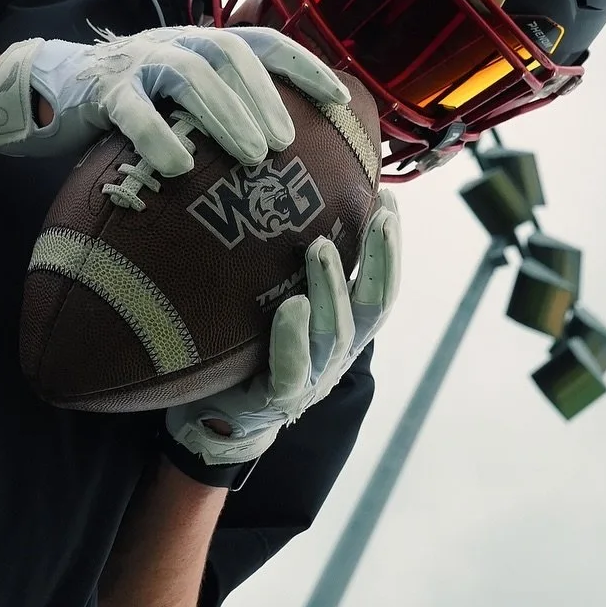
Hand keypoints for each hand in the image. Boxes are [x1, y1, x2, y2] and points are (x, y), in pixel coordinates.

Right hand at [0, 26, 348, 176]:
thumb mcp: (182, 100)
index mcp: (200, 45)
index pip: (261, 43)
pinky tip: (180, 166)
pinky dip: (158, 135)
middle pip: (229, 54)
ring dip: (226, 114)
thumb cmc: (134, 106)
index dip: (303, 66)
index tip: (341, 99)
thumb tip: (289, 157)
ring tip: (253, 156)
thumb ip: (224, 111)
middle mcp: (174, 44)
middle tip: (287, 143)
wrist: (53, 89)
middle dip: (264, 97)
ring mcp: (137, 63)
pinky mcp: (101, 92)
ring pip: (187, 73)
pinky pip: (132, 110)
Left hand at [165, 190, 400, 474]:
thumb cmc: (250, 344)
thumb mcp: (277, 296)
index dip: (389, 244)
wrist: (217, 412)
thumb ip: (295, 263)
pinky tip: (292, 305)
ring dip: (331, 286)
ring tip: (320, 247)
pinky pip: (292, 369)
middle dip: (380, 257)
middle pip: (373, 306)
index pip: (379, 284)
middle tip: (379, 213)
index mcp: (345, 328)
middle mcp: (338, 354)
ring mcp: (312, 380)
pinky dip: (294, 337)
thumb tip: (297, 193)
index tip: (386, 196)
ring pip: (334, 333)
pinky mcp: (278, 399)